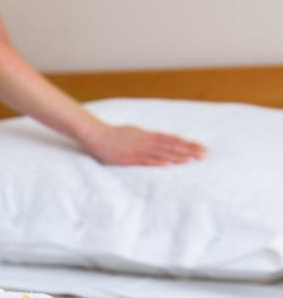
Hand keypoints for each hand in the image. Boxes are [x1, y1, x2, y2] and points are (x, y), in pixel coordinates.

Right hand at [79, 122, 205, 165]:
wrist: (94, 135)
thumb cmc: (112, 135)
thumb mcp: (132, 133)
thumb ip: (146, 138)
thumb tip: (158, 142)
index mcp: (147, 135)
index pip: (171, 139)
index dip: (186, 144)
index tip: (201, 148)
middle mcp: (145, 141)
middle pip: (170, 145)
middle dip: (187, 149)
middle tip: (204, 154)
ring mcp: (136, 149)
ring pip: (160, 152)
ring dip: (176, 156)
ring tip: (191, 159)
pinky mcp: (127, 157)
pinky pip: (143, 159)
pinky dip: (156, 161)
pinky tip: (167, 164)